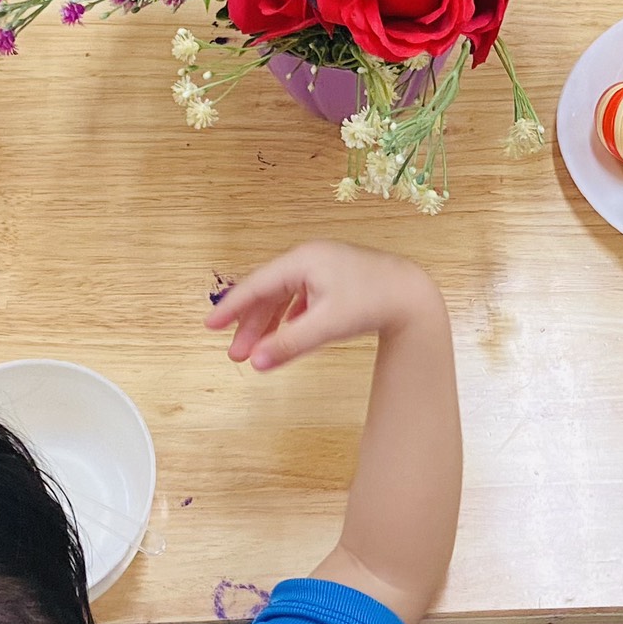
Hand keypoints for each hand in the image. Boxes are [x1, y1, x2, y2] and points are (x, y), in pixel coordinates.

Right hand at [205, 241, 443, 371]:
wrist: (413, 294)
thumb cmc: (372, 302)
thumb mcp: (326, 326)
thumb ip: (289, 344)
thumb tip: (255, 363)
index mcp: (303, 261)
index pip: (257, 285)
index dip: (231, 307)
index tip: (209, 327)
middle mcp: (310, 259)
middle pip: (268, 292)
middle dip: (250, 324)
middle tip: (234, 355)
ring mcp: (323, 268)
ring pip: (284, 297)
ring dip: (268, 324)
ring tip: (255, 351)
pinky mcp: (335, 279)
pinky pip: (301, 298)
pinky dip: (289, 318)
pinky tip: (286, 333)